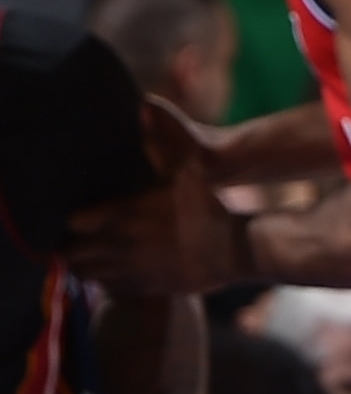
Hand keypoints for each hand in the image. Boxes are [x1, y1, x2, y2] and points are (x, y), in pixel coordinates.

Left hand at [64, 101, 258, 293]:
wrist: (237, 251)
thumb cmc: (211, 207)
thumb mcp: (189, 168)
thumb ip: (164, 138)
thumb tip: (147, 103)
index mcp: (121, 215)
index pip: (72, 222)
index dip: (70, 220)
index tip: (73, 216)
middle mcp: (118, 245)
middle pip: (70, 252)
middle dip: (69, 245)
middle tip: (73, 238)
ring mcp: (130, 270)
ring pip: (85, 274)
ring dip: (83, 264)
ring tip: (89, 255)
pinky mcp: (145, 288)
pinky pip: (109, 289)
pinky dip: (105, 281)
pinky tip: (113, 270)